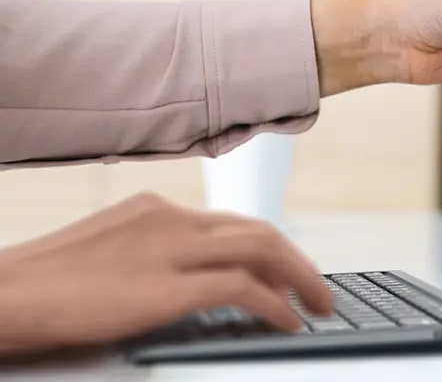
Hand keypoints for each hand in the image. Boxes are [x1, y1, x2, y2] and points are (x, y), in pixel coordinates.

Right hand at [0, 193, 331, 355]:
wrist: (2, 295)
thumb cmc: (43, 285)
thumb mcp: (107, 255)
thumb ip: (150, 257)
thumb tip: (187, 283)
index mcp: (155, 210)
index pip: (231, 223)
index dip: (269, 248)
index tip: (289, 269)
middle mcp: (169, 219)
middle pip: (258, 231)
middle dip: (297, 261)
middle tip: (318, 289)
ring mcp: (169, 249)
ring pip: (262, 249)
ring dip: (300, 279)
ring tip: (318, 305)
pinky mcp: (166, 287)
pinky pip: (243, 289)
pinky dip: (276, 305)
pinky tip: (287, 322)